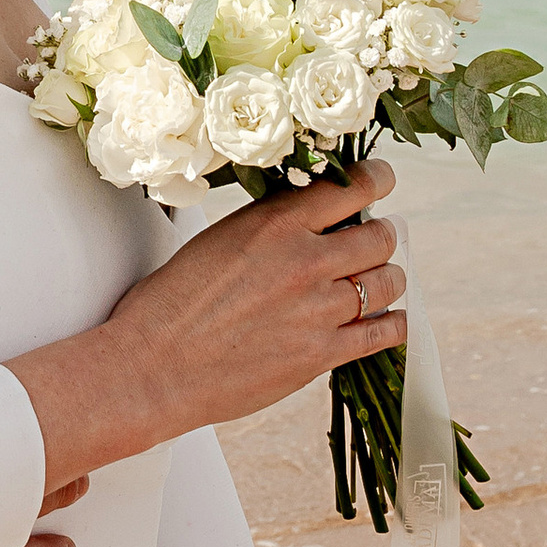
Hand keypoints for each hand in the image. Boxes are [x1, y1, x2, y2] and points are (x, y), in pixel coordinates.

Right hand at [9, 162, 409, 491]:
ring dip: (389, 277)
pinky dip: (392, 323)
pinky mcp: (322, 354)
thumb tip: (305, 217)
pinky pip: (383, 333)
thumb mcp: (218, 239)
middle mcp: (305, 262)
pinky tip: (389, 319)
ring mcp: (318, 310)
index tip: (381, 179)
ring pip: (389, 282)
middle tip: (377, 237)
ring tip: (381, 279)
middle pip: (380, 236)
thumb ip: (269, 227)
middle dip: (382, 234)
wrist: (153, 367)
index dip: (376, 179)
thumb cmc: (171, 304)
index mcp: (275, 225)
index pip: (351, 187)